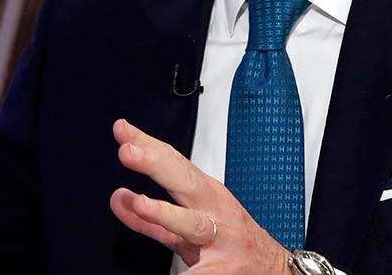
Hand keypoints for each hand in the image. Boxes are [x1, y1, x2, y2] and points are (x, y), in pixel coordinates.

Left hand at [110, 119, 291, 273]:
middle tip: (128, 152)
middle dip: (156, 165)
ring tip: (142, 204)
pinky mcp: (223, 271)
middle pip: (184, 182)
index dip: (148, 145)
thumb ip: (149, 216)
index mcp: (205, 195)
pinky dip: (187, 273)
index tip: (122, 131)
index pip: (174, 163)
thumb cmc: (229, 241)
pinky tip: (173, 273)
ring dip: (166, 213)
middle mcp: (213, 212)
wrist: (273, 269)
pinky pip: (201, 273)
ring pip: (192, 224)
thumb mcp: (186, 226)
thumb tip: (118, 198)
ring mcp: (220, 240)